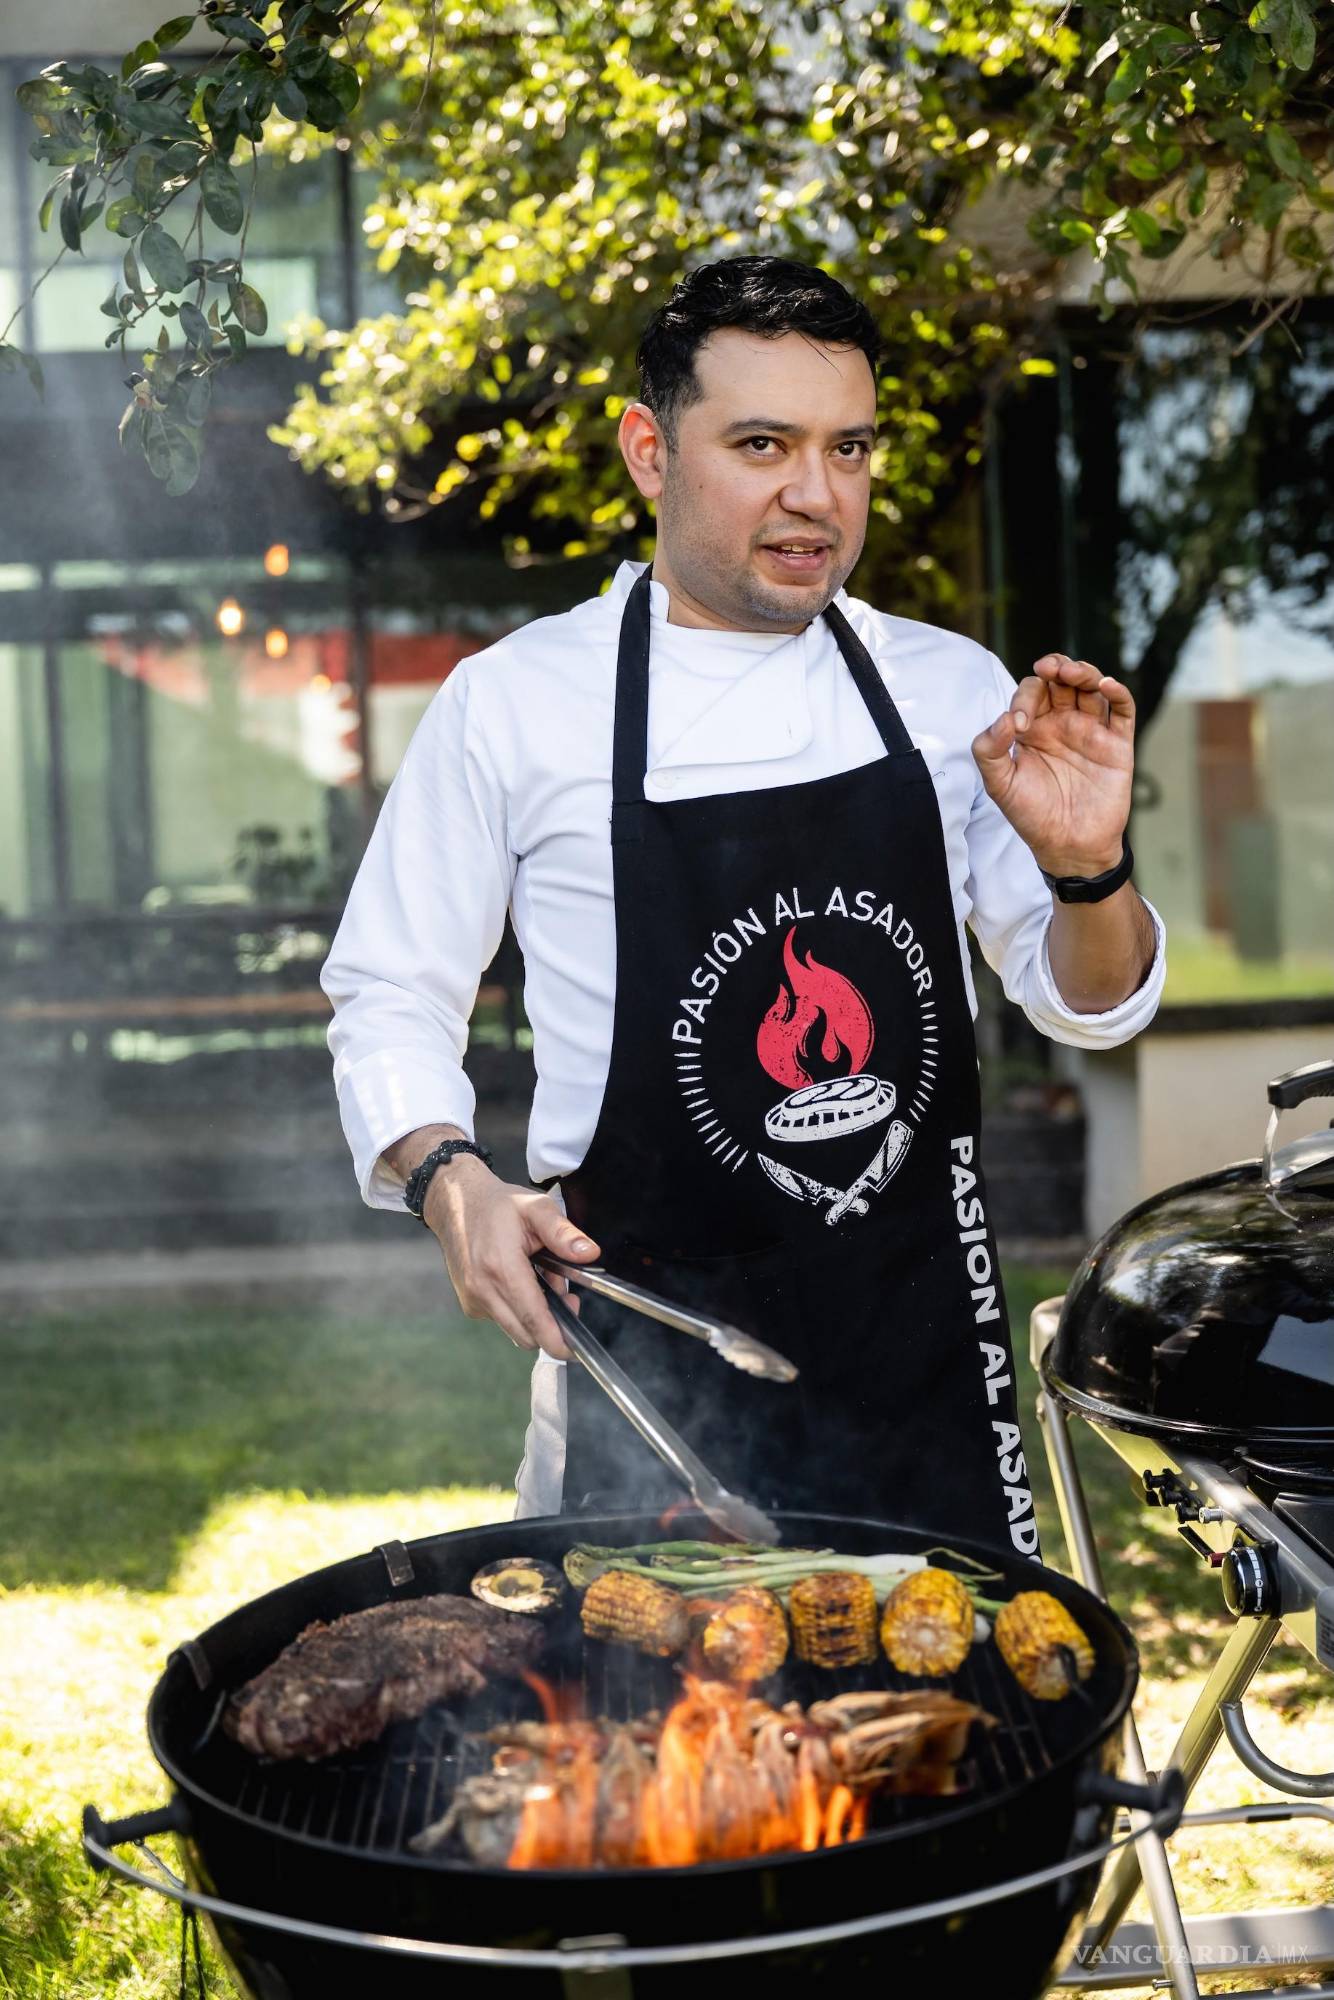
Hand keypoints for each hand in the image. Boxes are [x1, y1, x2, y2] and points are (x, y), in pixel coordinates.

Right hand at [423, 1156, 600, 1359]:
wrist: (455, 1203)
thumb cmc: (497, 1205)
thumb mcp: (536, 1207)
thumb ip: (563, 1232)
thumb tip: (589, 1253)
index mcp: (501, 1267)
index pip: (533, 1319)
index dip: (556, 1340)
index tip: (574, 1348)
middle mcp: (483, 1289)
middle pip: (526, 1334)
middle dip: (551, 1325)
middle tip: (565, 1295)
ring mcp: (473, 1299)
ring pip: (515, 1330)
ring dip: (533, 1317)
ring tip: (539, 1280)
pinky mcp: (469, 1304)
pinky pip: (502, 1320)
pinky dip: (517, 1310)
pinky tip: (519, 1282)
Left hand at [972, 653, 1134, 877]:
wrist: (1068, 846)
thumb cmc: (1032, 816)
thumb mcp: (999, 785)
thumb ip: (989, 750)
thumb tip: (1004, 719)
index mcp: (1034, 729)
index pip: (1032, 693)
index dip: (1025, 698)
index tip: (1020, 723)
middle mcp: (1063, 724)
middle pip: (1063, 681)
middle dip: (1056, 667)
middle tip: (1049, 668)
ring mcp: (1091, 731)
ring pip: (1092, 688)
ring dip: (1084, 672)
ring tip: (1072, 671)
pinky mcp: (1117, 744)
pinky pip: (1122, 710)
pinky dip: (1118, 693)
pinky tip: (1107, 685)